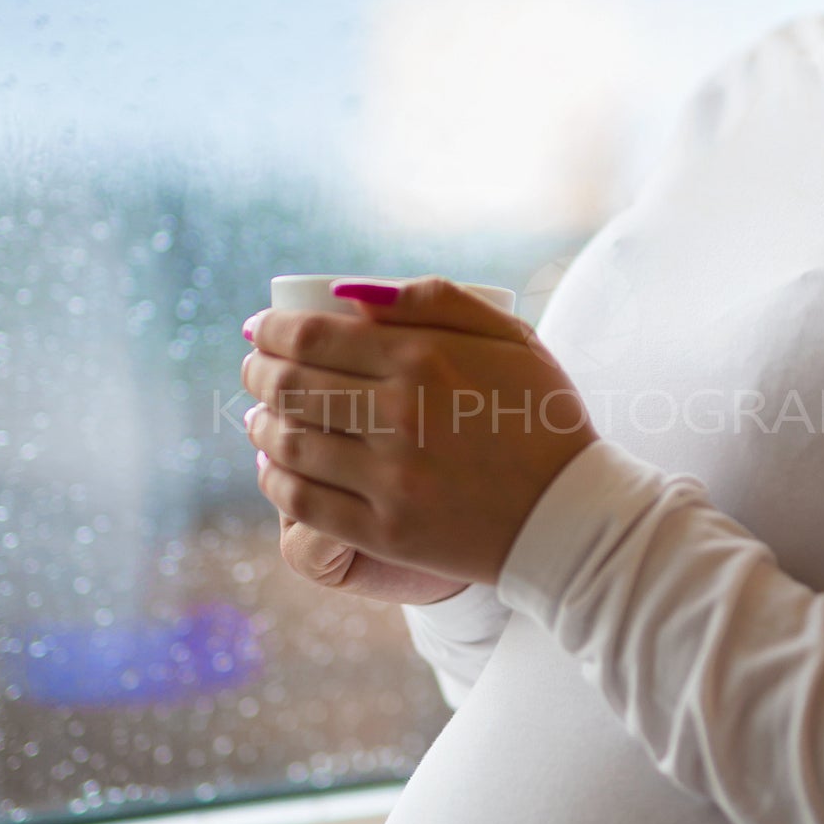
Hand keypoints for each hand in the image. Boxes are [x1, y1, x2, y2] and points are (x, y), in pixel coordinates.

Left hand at [240, 275, 599, 588]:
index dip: (271, 330)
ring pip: (289, 444)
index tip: (260, 330)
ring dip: (260, 425)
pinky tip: (274, 466)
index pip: (313, 336)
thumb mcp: (510, 337)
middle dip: (257, 372)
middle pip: (291, 386)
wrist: (571, 515)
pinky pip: (303, 502)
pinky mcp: (386, 531)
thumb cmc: (542, 416)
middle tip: (252, 369)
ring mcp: (390, 479)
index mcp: (424, 359)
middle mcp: (399, 415)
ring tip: (256, 418)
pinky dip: (275, 479)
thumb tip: (346, 292)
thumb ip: (434, 300)